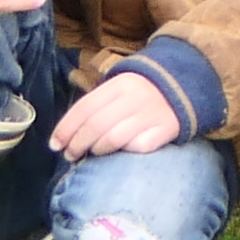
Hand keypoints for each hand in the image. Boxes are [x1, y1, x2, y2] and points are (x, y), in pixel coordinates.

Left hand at [52, 69, 188, 159]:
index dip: (65, 129)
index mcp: (119, 84)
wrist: (184, 86)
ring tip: (93, 154)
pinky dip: (126, 152)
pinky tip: (121, 153)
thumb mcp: (118, 89)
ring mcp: (151, 113)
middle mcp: (134, 97)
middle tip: (70, 155)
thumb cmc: (140, 94)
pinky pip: (138, 147)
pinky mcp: (166, 129)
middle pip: (96, 125)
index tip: (55, 145)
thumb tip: (64, 136)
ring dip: (97, 150)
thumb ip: (96, 107)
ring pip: (113, 139)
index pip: (84, 108)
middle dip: (77, 144)